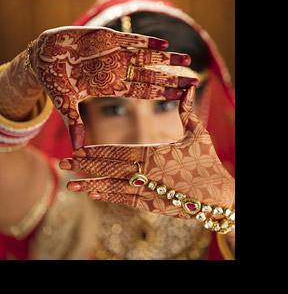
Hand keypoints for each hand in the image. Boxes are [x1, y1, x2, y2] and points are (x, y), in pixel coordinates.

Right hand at [29, 26, 198, 148]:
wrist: (42, 55)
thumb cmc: (55, 81)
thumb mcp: (65, 102)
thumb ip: (74, 122)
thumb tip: (76, 148)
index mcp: (113, 87)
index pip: (143, 92)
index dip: (163, 93)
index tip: (181, 96)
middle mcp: (118, 71)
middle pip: (151, 76)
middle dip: (173, 78)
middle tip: (194, 80)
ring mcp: (114, 54)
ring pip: (147, 57)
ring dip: (167, 59)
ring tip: (187, 60)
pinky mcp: (106, 37)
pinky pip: (131, 39)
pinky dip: (147, 42)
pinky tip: (165, 44)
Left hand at [60, 86, 234, 219]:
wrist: (217, 194)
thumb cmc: (208, 162)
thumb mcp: (198, 135)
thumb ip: (186, 113)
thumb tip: (189, 89)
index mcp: (155, 151)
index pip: (118, 150)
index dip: (96, 150)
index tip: (77, 148)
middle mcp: (147, 171)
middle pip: (109, 167)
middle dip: (85, 165)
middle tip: (63, 163)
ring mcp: (149, 189)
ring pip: (113, 186)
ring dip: (91, 184)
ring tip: (70, 184)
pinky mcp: (153, 204)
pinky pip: (126, 200)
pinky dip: (109, 197)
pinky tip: (94, 195)